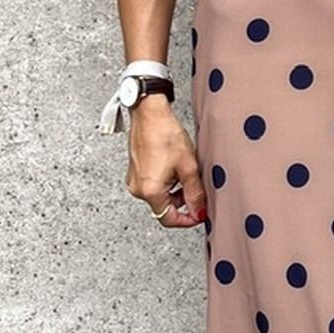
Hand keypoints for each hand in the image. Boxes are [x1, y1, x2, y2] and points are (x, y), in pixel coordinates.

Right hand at [125, 98, 206, 229]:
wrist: (150, 113)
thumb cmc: (165, 134)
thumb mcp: (188, 167)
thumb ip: (195, 193)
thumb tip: (199, 212)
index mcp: (150, 191)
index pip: (168, 219)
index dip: (187, 219)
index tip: (199, 214)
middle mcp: (138, 188)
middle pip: (164, 208)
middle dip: (182, 202)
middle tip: (196, 187)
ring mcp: (134, 180)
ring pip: (159, 196)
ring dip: (175, 191)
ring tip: (185, 172)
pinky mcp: (135, 171)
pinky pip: (153, 185)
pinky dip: (166, 182)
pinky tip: (174, 166)